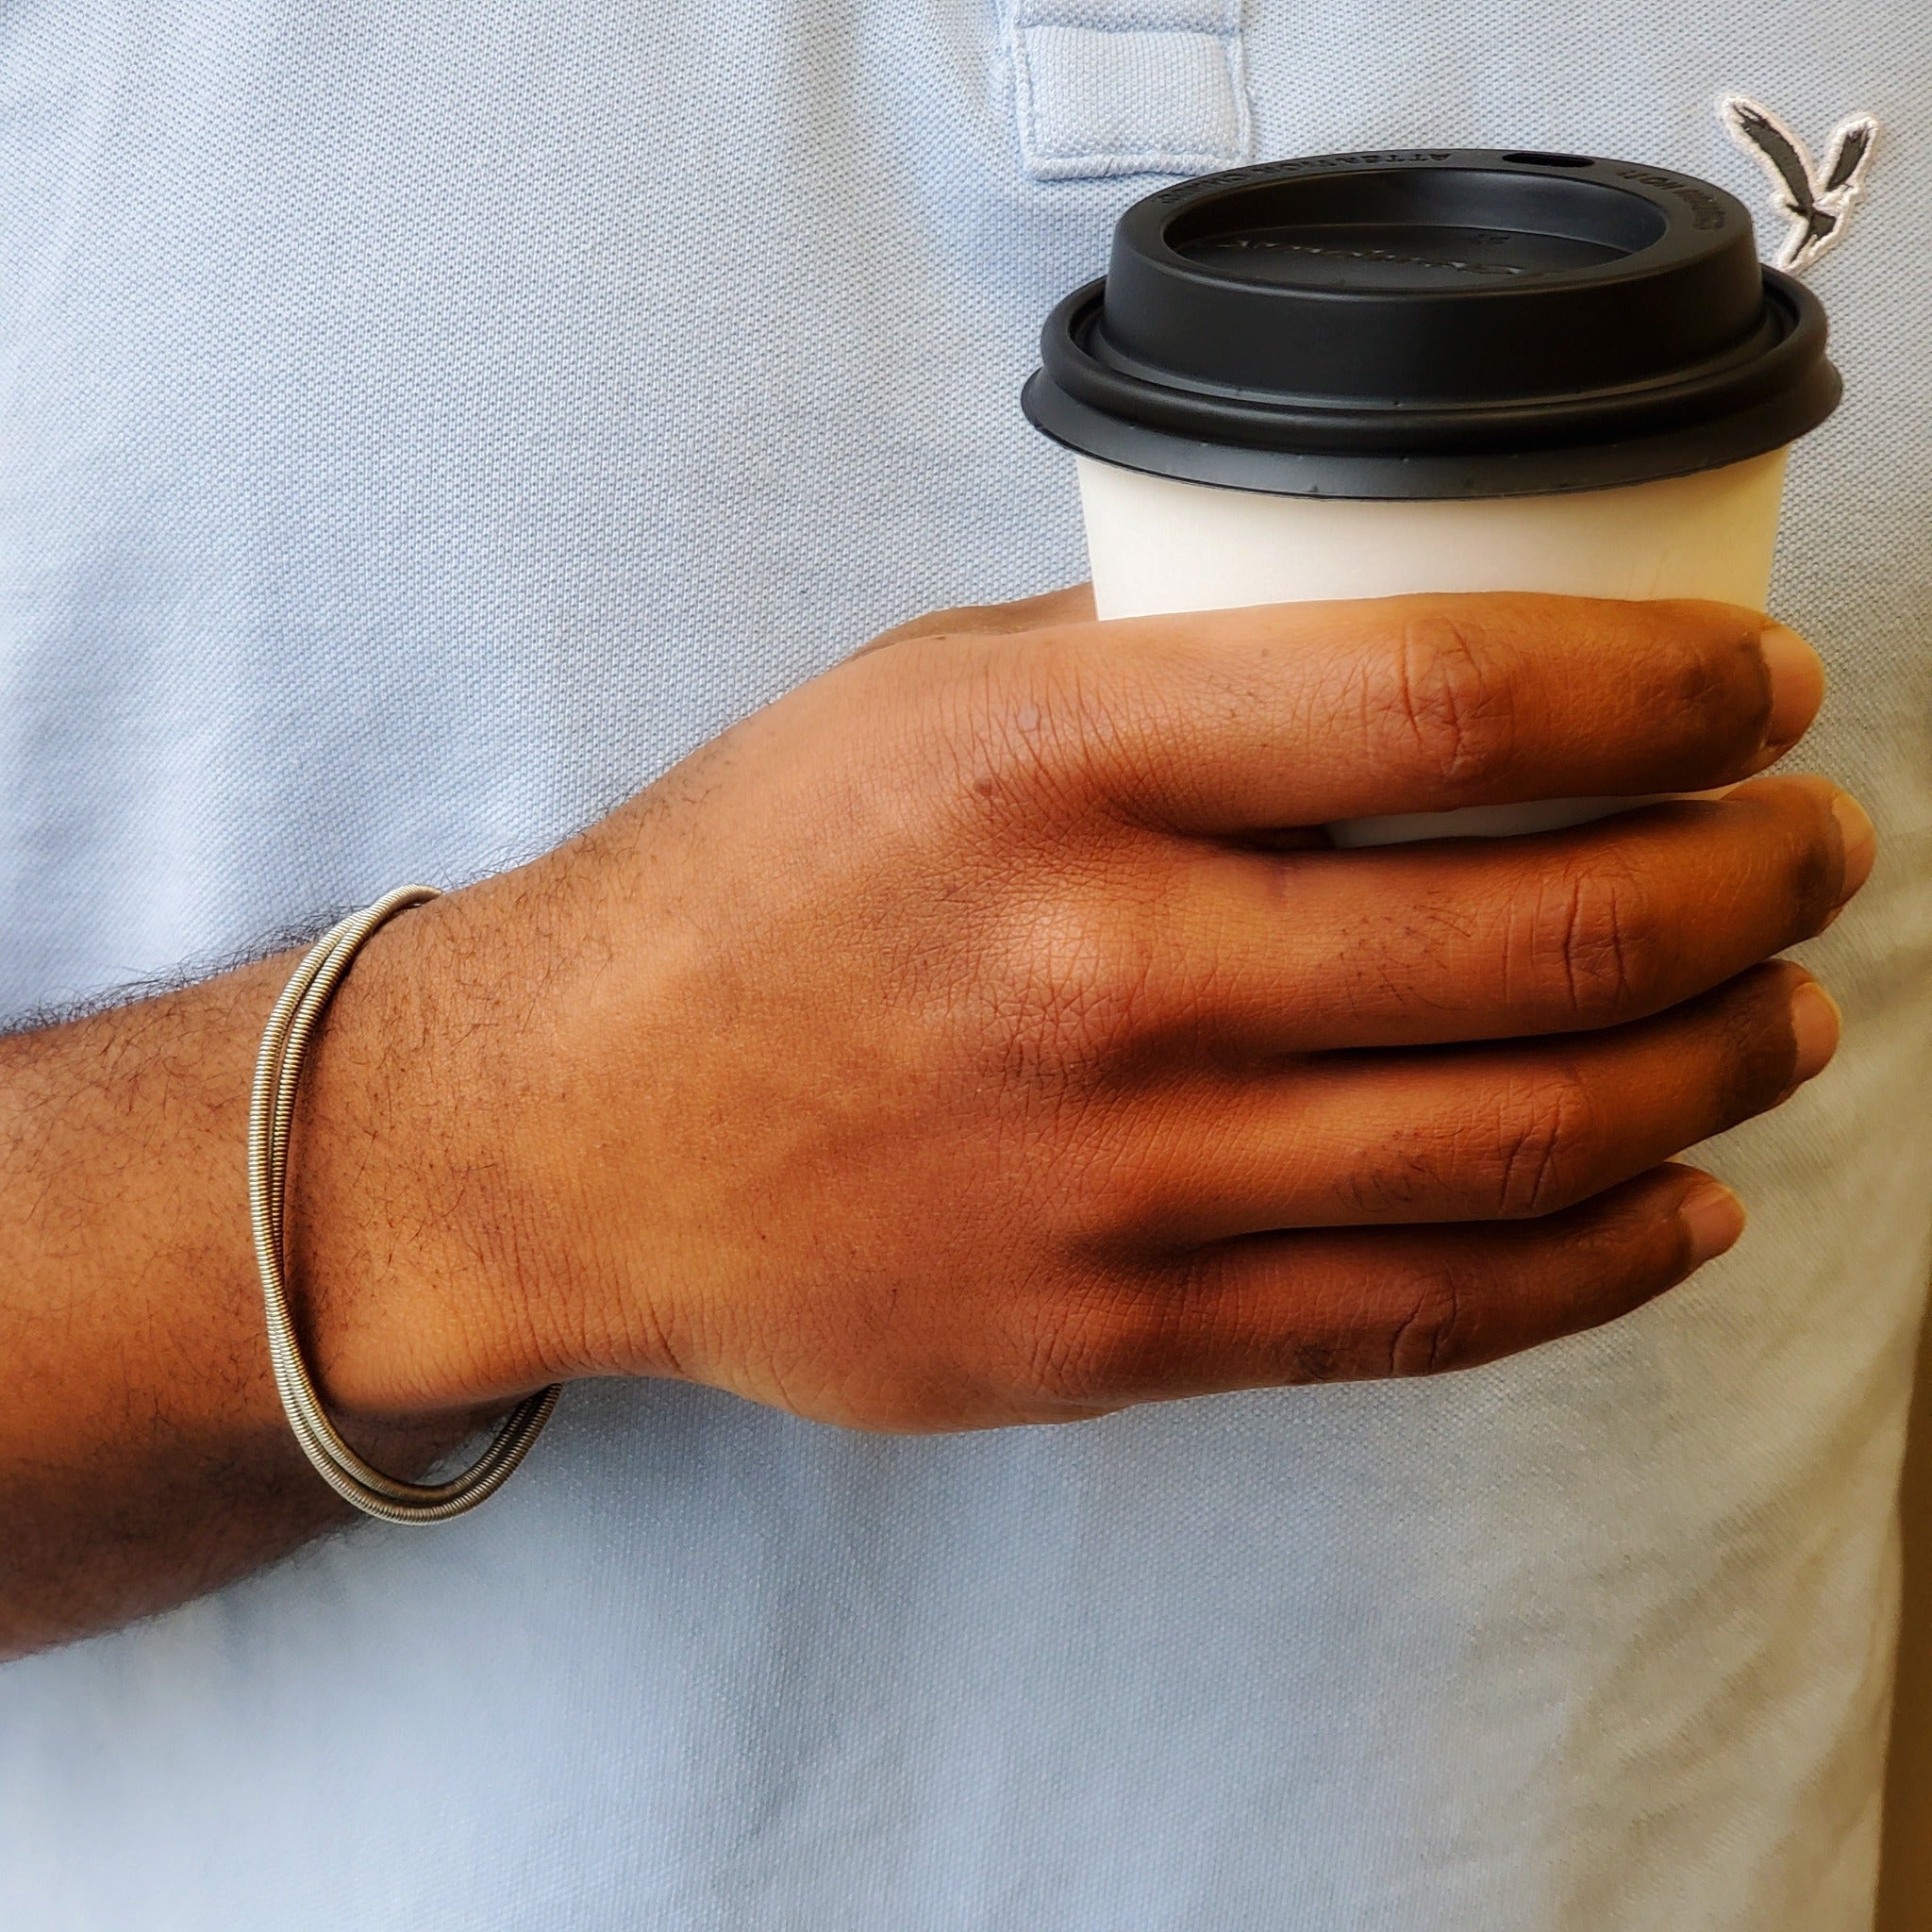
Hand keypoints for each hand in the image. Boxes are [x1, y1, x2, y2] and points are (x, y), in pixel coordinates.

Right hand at [295, 588, 1871, 1431]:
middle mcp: (1100, 971)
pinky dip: (1591, 1264)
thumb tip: (1391, 670)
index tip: (1760, 696)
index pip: (1450, 697)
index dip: (1665, 692)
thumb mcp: (915, 703)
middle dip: (1749, 884)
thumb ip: (1149, 677)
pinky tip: (1674, 1210)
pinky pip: (1416, 1312)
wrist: (570, 1130)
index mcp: (1047, 761)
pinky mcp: (1112, 1338)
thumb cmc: (743, 889)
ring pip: (1519, 1138)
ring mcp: (1115, 1181)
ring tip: (1782, 1018)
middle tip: (1816, 853)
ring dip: (1710, 1072)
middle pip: (1542, 931)